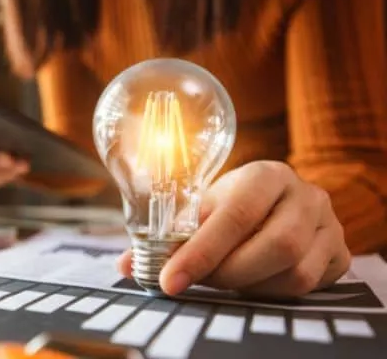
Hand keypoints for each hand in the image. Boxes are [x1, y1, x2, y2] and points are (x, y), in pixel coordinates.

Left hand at [117, 160, 351, 297]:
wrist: (279, 203)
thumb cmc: (232, 207)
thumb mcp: (202, 209)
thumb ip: (166, 237)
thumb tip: (126, 266)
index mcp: (266, 174)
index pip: (235, 214)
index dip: (200, 251)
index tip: (169, 279)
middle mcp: (305, 194)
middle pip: (276, 246)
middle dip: (228, 273)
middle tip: (199, 281)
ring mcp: (329, 224)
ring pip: (295, 272)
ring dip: (250, 285)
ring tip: (224, 279)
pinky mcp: (340, 252)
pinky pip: (309, 286)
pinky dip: (272, 292)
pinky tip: (252, 282)